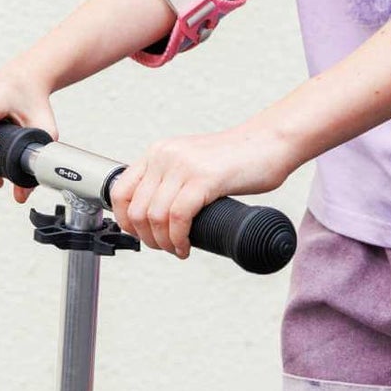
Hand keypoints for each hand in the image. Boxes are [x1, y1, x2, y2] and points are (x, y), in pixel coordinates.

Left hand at [108, 122, 294, 258]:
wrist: (270, 142)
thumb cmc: (238, 159)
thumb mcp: (192, 163)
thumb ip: (173, 180)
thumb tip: (156, 217)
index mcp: (159, 152)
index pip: (121, 191)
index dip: (125, 221)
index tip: (140, 235)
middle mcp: (165, 155)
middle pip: (136, 210)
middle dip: (148, 238)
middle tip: (166, 247)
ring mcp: (184, 165)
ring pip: (155, 217)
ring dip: (164, 243)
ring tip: (178, 248)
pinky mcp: (204, 178)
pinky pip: (178, 218)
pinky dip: (179, 239)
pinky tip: (187, 246)